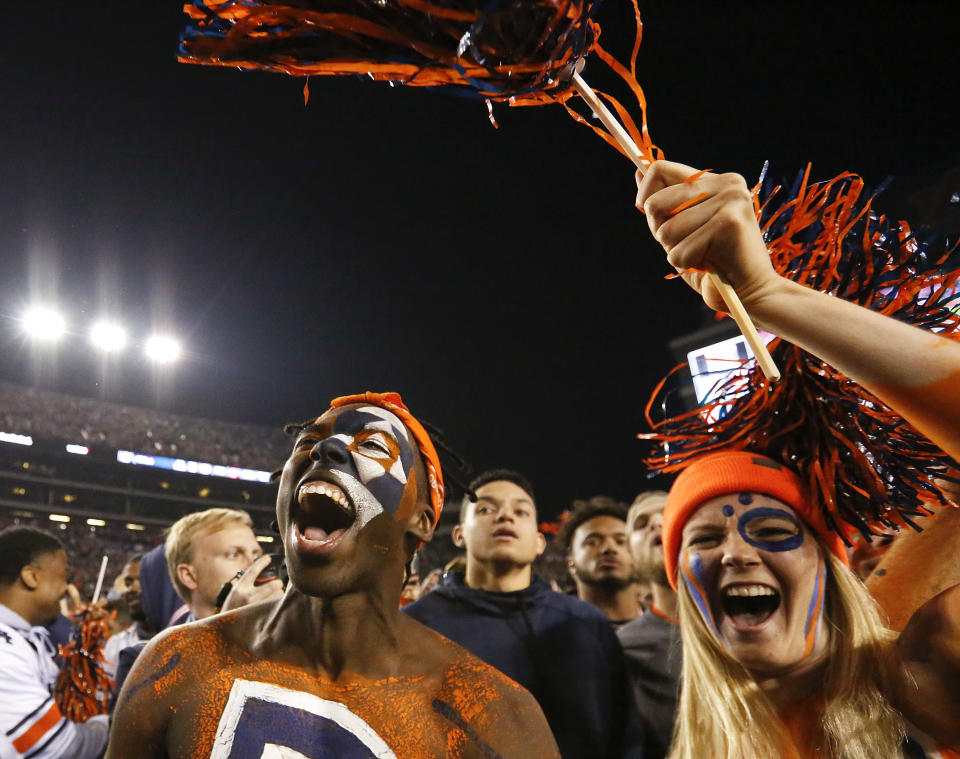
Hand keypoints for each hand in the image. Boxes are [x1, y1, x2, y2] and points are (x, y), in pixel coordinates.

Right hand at [220, 555, 283, 612]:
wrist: (225, 632)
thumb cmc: (230, 611)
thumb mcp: (233, 595)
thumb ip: (244, 585)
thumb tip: (257, 574)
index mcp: (240, 589)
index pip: (252, 571)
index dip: (261, 562)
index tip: (268, 558)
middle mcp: (248, 597)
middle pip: (273, 584)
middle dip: (277, 584)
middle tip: (277, 585)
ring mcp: (256, 608)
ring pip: (278, 596)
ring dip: (279, 595)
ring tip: (274, 598)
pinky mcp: (262, 617)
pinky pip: (277, 607)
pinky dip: (278, 605)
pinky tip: (275, 607)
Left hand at [635, 160, 782, 312]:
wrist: (753, 292)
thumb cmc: (716, 264)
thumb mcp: (683, 229)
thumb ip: (665, 204)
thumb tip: (638, 172)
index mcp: (716, 181)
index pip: (660, 169)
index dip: (646, 196)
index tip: (654, 219)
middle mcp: (726, 183)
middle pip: (655, 202)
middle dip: (661, 233)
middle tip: (690, 244)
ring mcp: (730, 200)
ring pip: (666, 231)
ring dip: (677, 252)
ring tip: (704, 255)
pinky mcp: (728, 222)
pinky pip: (680, 251)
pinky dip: (687, 265)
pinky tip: (711, 265)